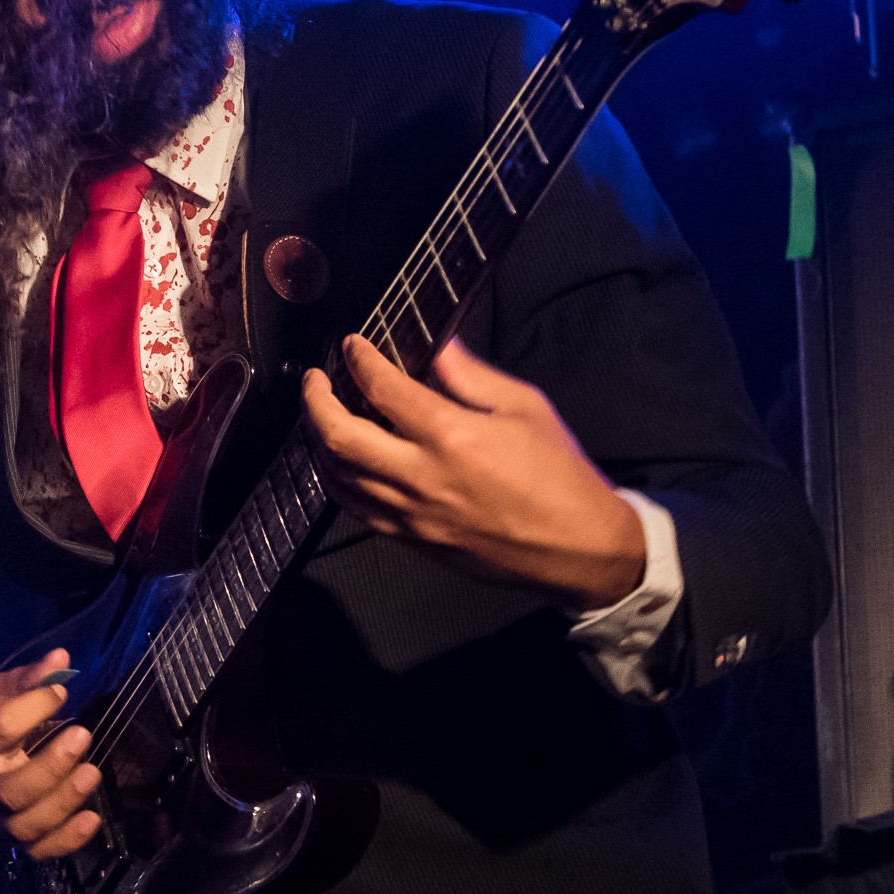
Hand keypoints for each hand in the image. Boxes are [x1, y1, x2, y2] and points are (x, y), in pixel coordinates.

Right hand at [0, 650, 101, 860]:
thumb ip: (26, 681)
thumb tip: (61, 658)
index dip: (33, 708)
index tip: (61, 692)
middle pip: (11, 791)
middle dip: (51, 766)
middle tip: (82, 734)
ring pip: (25, 825)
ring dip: (63, 802)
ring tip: (92, 772)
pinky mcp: (12, 840)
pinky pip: (37, 851)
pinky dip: (66, 841)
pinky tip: (91, 819)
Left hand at [302, 335, 645, 610]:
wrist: (578, 548)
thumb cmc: (560, 476)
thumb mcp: (525, 407)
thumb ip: (471, 375)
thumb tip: (436, 346)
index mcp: (452, 437)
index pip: (382, 388)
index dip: (359, 360)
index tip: (353, 346)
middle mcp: (422, 477)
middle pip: (339, 437)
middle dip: (316, 401)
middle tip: (315, 380)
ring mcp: (412, 515)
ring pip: (338, 477)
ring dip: (319, 442)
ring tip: (322, 417)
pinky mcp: (413, 541)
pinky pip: (356, 509)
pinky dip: (339, 481)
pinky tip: (342, 464)